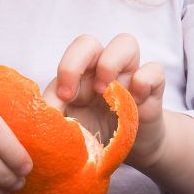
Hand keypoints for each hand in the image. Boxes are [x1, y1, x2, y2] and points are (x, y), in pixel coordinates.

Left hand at [43, 34, 166, 169]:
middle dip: (77, 62)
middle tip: (76, 92)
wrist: (133, 150)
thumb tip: (39, 114)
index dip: (65, 71)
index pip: (68, 58)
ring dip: (111, 64)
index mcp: (80, 76)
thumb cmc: (98, 133)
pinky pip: (154, 69)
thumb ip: (55, 117)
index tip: (63, 98)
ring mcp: (128, 74)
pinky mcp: (153, 86)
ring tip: (107, 92)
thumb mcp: (73, 127)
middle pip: (87, 42)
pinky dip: (144, 81)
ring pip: (126, 42)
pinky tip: (137, 101)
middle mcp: (102, 68)